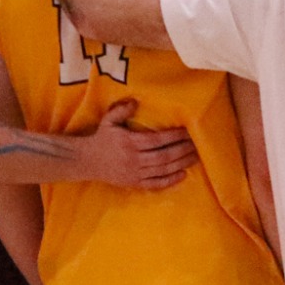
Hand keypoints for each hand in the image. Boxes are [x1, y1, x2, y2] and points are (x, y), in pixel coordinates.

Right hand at [78, 99, 198, 190]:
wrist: (86, 161)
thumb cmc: (101, 138)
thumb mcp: (108, 121)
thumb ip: (121, 110)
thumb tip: (135, 100)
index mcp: (129, 142)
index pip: (157, 140)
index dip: (174, 136)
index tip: (187, 131)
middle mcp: (134, 159)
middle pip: (164, 156)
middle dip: (182, 150)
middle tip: (197, 144)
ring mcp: (135, 173)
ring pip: (162, 170)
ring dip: (181, 164)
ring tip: (195, 157)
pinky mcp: (134, 183)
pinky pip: (155, 184)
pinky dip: (170, 181)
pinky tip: (183, 174)